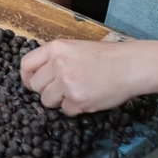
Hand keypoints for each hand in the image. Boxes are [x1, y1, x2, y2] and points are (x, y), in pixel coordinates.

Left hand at [19, 39, 149, 115]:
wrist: (130, 66)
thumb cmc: (106, 56)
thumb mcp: (75, 47)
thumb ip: (55, 57)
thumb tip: (37, 73)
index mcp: (56, 48)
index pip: (26, 65)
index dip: (26, 77)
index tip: (31, 83)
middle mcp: (58, 65)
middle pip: (35, 85)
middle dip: (45, 90)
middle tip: (61, 89)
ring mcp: (67, 83)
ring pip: (47, 100)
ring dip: (59, 100)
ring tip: (75, 93)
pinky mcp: (78, 100)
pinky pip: (65, 111)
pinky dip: (74, 108)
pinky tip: (87, 98)